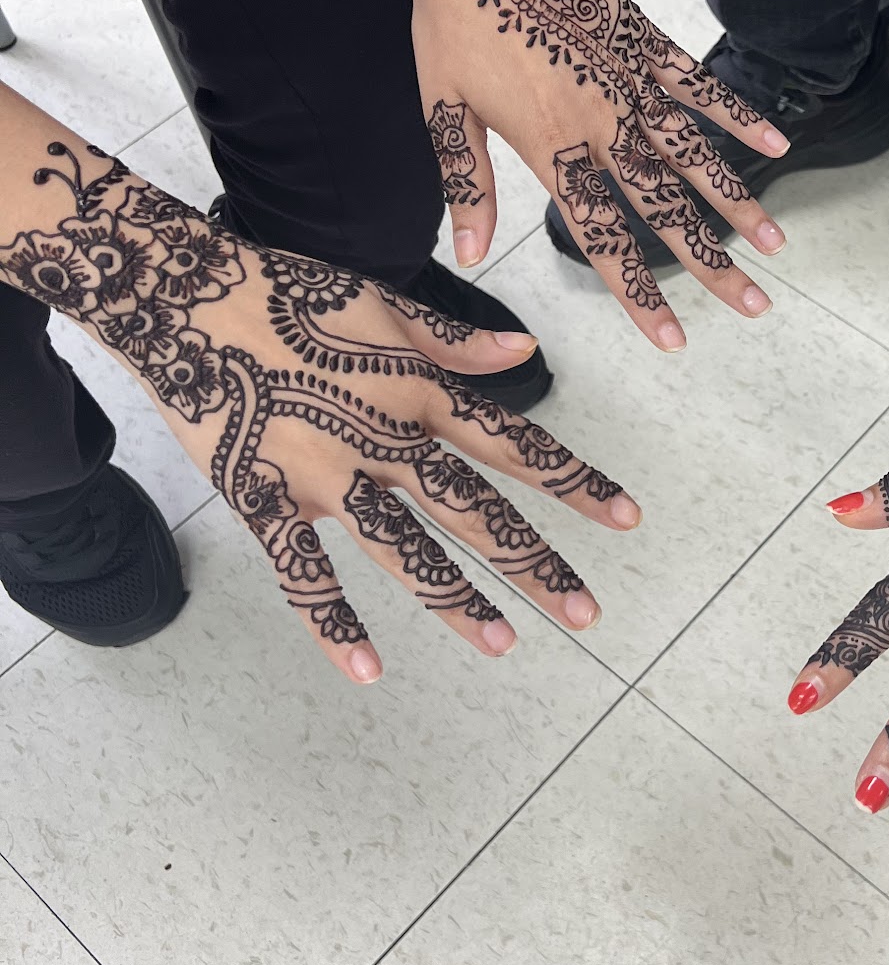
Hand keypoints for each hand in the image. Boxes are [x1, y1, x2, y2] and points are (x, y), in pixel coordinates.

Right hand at [0, 142, 637, 682]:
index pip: (514, 444)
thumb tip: (526, 352)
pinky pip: (304, 572)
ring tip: (505, 643)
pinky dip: (334, 623)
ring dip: (456, 598)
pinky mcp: (264, 499)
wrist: (186, 295)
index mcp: (419, 392)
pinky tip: (368, 672)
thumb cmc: (288, 292)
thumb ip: (456, 341)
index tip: (627, 516)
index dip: (573, 482)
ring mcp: (325, 474)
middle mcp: (384, 438)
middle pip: (474, 509)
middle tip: (587, 610)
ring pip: (404, 546)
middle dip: (534, 560)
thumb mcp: (384, 304)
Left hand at [376, 0, 789, 351]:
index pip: (602, 238)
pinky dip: (737, 116)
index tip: (673, 341)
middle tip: (752, 306)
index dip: (639, 295)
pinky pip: (700, 85)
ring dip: (737, 202)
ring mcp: (629, 77)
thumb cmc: (449, 23)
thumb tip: (468, 257)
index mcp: (548, 145)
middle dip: (711, 263)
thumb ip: (466, 186)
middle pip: (665, 207)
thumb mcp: (442, 110)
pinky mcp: (643, 38)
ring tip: (775, 243)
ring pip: (694, 155)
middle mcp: (600, 119)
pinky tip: (775, 146)